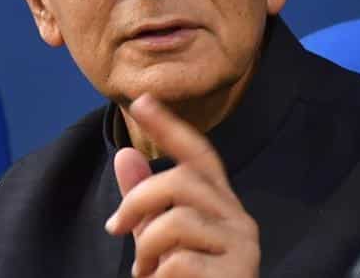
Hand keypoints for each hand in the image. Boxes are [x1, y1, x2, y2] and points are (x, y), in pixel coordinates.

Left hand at [105, 96, 259, 276]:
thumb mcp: (157, 241)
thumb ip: (144, 202)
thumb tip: (125, 153)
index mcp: (221, 207)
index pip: (200, 155)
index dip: (171, 127)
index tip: (142, 100)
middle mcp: (239, 221)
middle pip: (184, 180)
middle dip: (139, 199)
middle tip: (117, 230)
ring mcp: (242, 248)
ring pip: (178, 219)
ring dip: (146, 247)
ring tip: (145, 272)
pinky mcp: (238, 275)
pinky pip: (180, 261)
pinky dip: (158, 276)